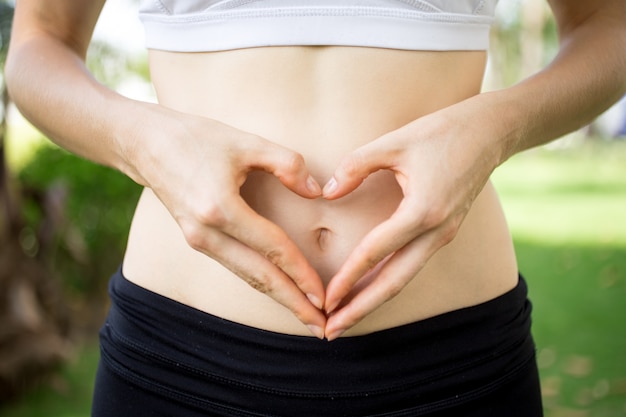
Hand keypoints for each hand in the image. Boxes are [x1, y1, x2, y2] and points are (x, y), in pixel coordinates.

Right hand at [125, 105, 326, 337]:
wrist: (143, 143)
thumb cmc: (196, 137)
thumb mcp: (246, 142)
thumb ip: (287, 164)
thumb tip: (317, 193)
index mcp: (219, 208)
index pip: (272, 249)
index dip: (301, 274)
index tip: (325, 296)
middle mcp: (206, 233)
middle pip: (259, 277)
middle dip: (293, 304)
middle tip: (323, 329)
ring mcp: (198, 240)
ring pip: (247, 277)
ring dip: (279, 298)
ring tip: (306, 316)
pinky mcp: (197, 240)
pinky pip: (235, 266)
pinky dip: (261, 282)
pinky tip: (280, 290)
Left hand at [321, 99, 502, 339]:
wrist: (490, 132)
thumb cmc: (442, 132)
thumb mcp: (394, 142)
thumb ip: (356, 166)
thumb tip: (328, 193)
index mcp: (423, 211)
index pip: (376, 252)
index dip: (347, 278)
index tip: (325, 300)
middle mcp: (436, 231)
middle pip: (394, 282)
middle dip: (361, 309)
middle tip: (331, 332)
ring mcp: (443, 235)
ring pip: (404, 278)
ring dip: (374, 300)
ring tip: (346, 319)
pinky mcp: (444, 232)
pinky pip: (412, 264)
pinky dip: (388, 282)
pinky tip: (369, 289)